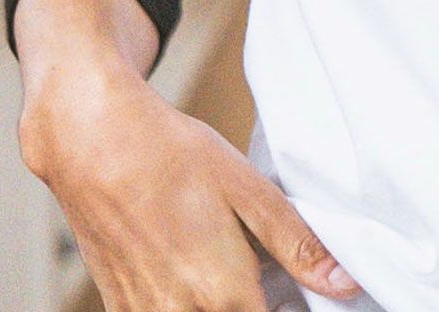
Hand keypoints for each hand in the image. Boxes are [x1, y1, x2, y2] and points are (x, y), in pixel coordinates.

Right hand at [19, 62, 361, 310]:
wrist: (93, 143)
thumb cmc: (173, 155)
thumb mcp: (247, 187)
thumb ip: (296, 243)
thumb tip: (345, 283)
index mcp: (223, 292)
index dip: (293, 309)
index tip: (297, 293)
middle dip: (258, 304)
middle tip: (268, 276)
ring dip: (223, 305)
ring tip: (233, 272)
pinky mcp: (120, 310)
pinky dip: (188, 306)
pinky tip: (196, 274)